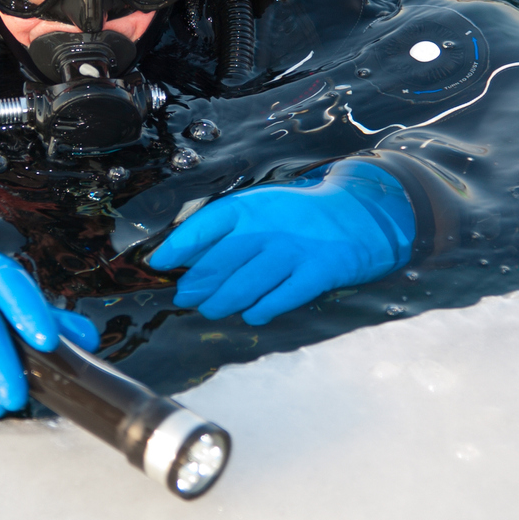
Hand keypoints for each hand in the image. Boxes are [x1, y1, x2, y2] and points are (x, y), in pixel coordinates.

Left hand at [149, 159, 414, 324]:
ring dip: (221, 304)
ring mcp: (292, 251)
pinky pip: (277, 301)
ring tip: (213, 309)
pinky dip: (259, 311)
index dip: (177, 247)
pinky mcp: (315, 274)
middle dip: (197, 286)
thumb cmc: (300, 216)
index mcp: (250, 206)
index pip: (203, 226)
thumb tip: (182, 258)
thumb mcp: (261, 207)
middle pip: (218, 265)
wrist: (360, 215)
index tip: (158, 264)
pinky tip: (252, 313)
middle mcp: (268, 226)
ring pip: (242, 288)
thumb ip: (225, 228)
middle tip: (188, 298)